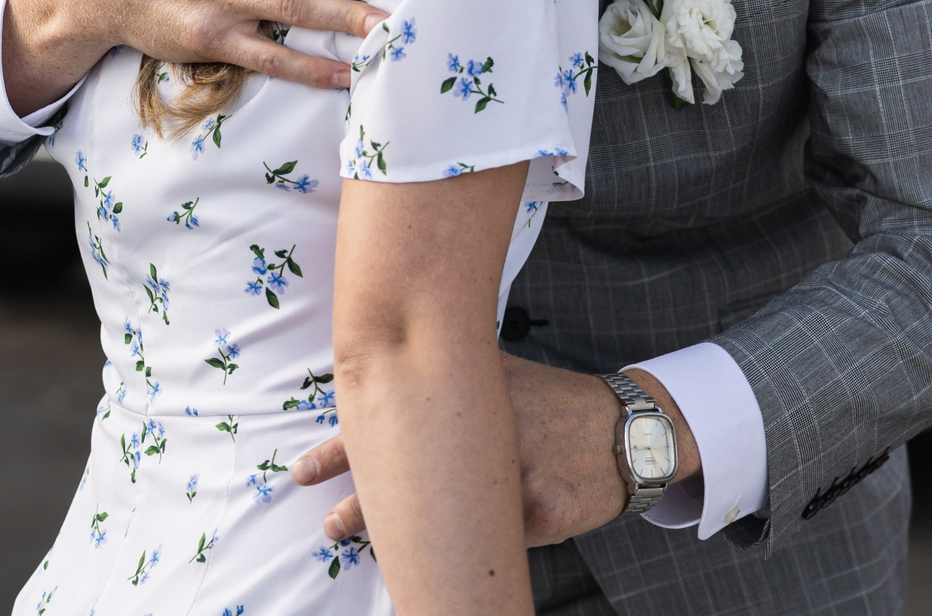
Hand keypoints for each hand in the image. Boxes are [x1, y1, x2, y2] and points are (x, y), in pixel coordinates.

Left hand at [296, 355, 698, 546]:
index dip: (342, 449)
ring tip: (356, 547)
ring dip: (399, 540)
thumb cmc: (552, 401)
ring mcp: (517, 478)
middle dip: (360, 507)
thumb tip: (384, 359)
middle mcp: (489, 435)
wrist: (626, 432)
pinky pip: (493, 544)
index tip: (304, 469)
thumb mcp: (501, 371)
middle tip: (328, 524)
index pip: (392, 422)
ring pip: (446, 521)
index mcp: (471, 398)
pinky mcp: (542, 515)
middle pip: (408, 478)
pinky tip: (434, 573)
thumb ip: (451, 372)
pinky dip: (462, 558)